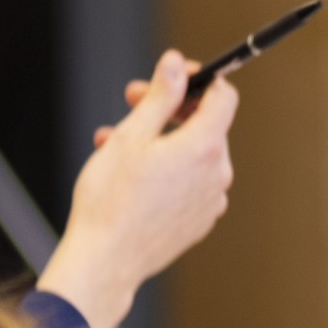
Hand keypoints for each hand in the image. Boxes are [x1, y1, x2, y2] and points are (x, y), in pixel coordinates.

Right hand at [35, 50, 237, 327]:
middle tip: (131, 104)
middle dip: (169, 110)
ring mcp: (210, 203)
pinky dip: (165, 172)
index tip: (170, 79)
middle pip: (206, 125)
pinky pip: (188, 185)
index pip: (223, 96)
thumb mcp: (131, 135)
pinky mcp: (197, 224)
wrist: (104, 261)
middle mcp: (217, 175)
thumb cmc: (111, 201)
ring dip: (159, 142)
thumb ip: (160, 96)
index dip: (198, 80)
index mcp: (206, 147)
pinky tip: (130, 176)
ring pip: (192, 156)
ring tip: (114, 143)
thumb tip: (176, 65)